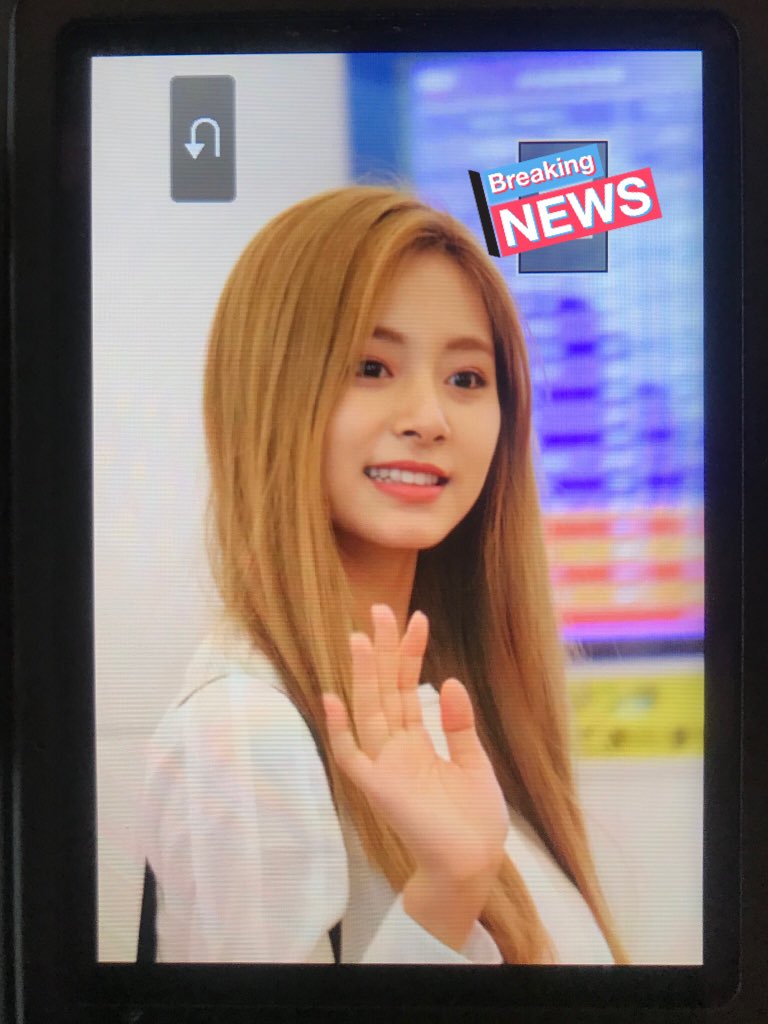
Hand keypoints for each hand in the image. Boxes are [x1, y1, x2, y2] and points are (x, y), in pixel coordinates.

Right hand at [322, 604, 508, 888]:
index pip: (407, 688)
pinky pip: (351, 757)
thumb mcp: (474, 764)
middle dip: (383, 651)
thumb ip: (459, 725)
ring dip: (364, 677)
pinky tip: (332, 697)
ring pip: (368, 712)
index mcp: (416, 741)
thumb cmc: (474, 820)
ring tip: (362, 638)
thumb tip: (450, 682)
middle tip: (380, 608)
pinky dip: (339, 730)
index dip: (410, 654)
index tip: (417, 618)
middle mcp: (395, 748)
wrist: (474, 864)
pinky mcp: (379, 789)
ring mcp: (384, 766)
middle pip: (384, 690)